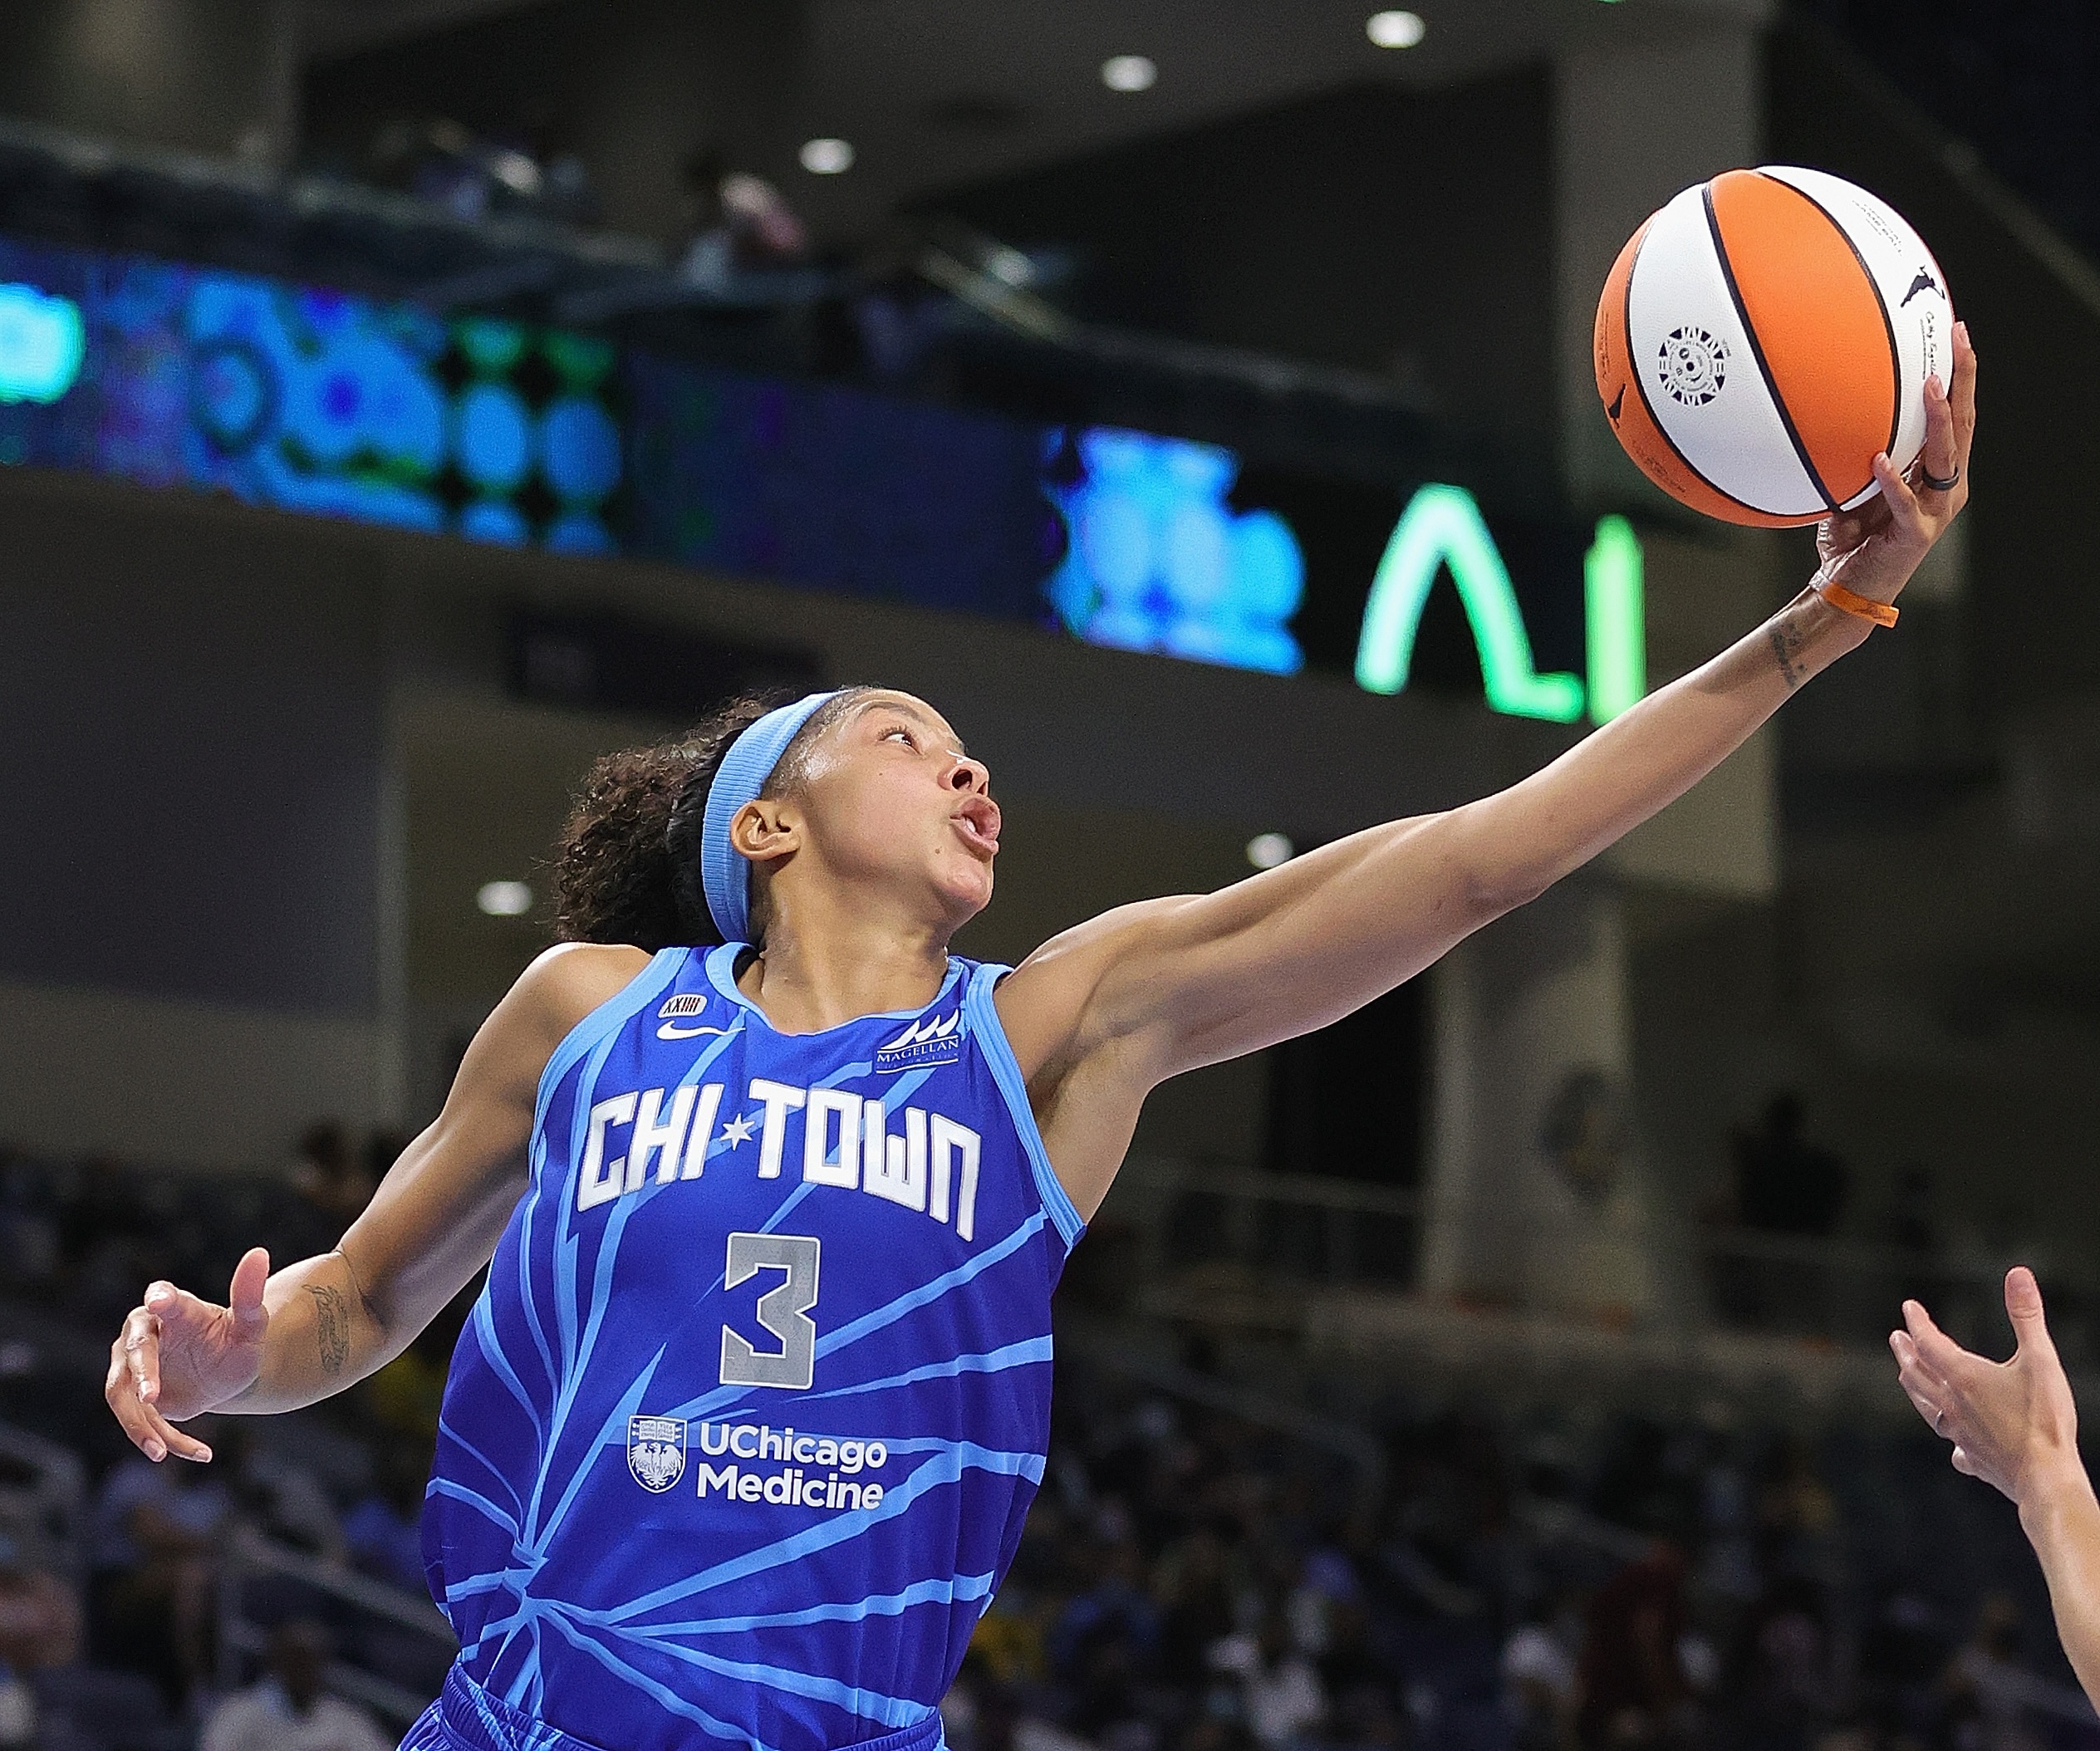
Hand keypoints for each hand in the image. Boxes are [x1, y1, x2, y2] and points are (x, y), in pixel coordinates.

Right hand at [103, 1246, 270, 1462]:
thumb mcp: (252, 1323)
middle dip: (141, 1375)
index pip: (163, 1299)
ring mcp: (132, 1366)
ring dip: (139, 1424)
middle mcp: (145, 1333)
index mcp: (176, 1309)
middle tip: (152, 1398)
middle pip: (133, 1352)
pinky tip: (202, 1454)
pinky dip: (166, 1440)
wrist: (230, 1372)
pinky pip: (139, 1421)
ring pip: (122, 1395)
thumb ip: (250, 1294)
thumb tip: (259, 1253)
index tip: (159, 1301)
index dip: (160, 1299)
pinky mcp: (133, 1397)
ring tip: (161, 1451)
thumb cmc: (239, 1340)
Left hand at [1814, 320, 1976, 607]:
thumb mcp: (1854, 485)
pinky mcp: (1916, 535)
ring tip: (1930, 387)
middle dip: (1962, 379)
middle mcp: (1946, 486)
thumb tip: (1832, 411)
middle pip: (1961, 424)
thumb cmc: (1852, 536)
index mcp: (1936, 471)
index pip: (1954, 415)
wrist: (1848, 587)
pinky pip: (1906, 504)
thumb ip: (1857, 453)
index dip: (1959, 374)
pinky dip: (1894, 482)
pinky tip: (1880, 460)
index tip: (1955, 334)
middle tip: (1957, 340)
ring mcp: (1936, 510)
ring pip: (1944, 457)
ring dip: (1937, 420)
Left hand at [1890, 1265, 2080, 1505]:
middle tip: (1897, 1339)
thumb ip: (2027, 1316)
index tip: (1909, 1308)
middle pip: (1917, 1374)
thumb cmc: (2044, 1420)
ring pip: (1926, 1407)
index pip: (1929, 1342)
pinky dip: (1950, 1438)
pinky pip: (1954, 1447)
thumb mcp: (2041, 1360)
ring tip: (1908, 1378)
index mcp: (1963, 1378)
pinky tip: (1954, 1446)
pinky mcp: (1972, 1459)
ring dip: (1914, 1388)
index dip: (1917, 1322)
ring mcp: (1959, 1435)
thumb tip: (2018, 1273)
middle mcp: (1953, 1405)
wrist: (2046, 1478)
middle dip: (1906, 1353)